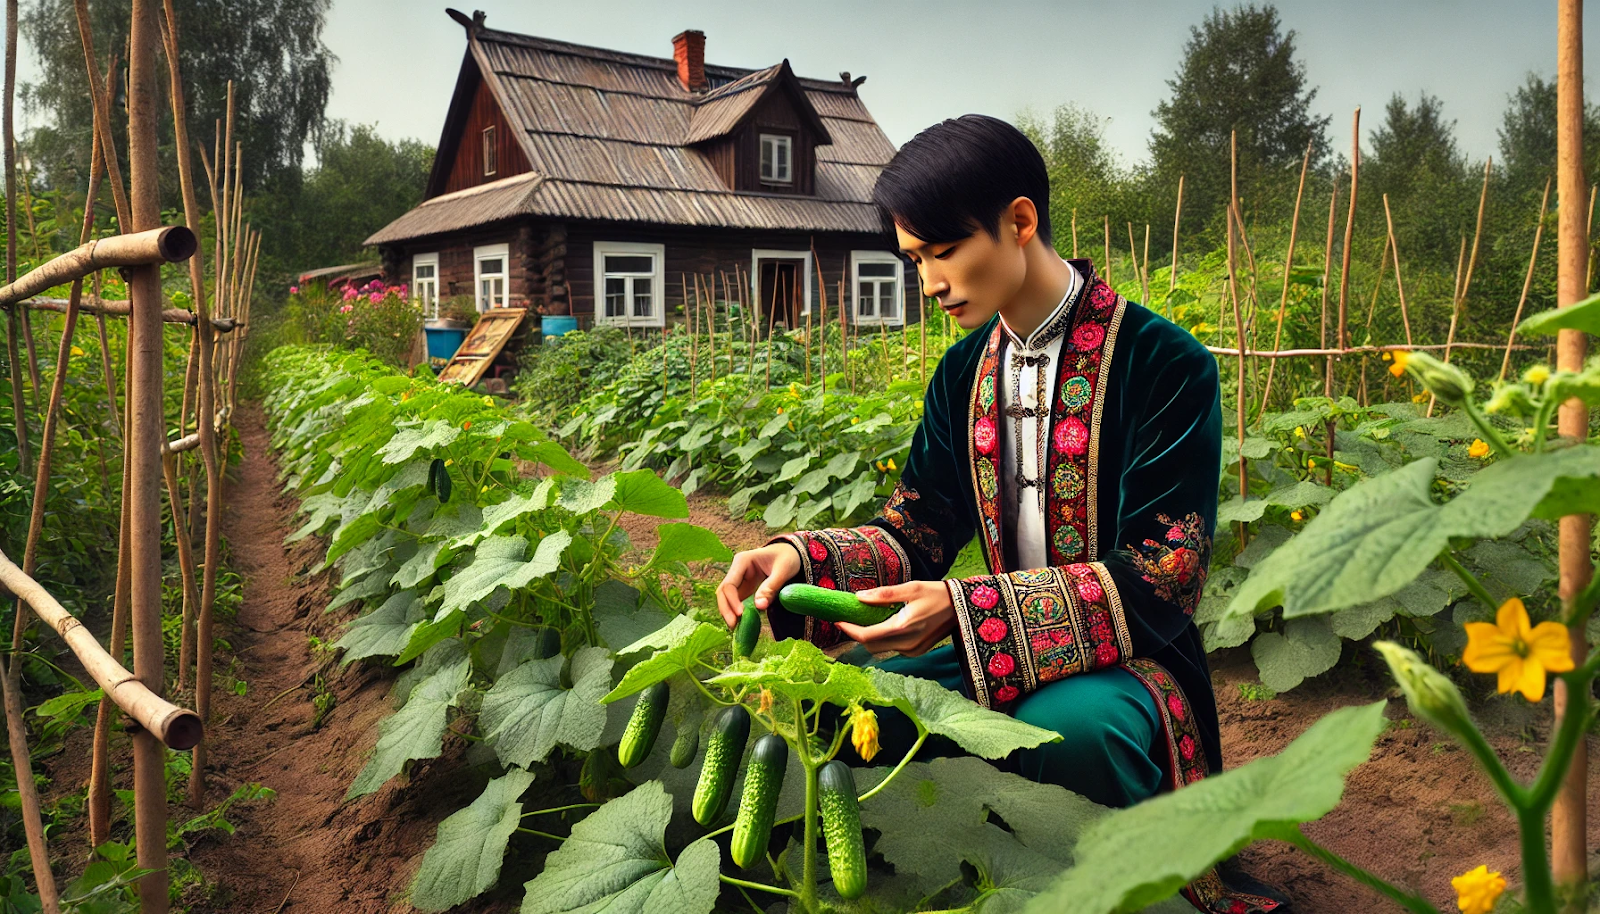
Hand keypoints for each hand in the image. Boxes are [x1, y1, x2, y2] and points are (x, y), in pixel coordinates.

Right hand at [716, 543, 801, 628]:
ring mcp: (739, 580)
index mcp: (742, 561)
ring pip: (726, 598)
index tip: (741, 614)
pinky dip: (737, 612)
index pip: (729, 583)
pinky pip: (736, 601)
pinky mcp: (745, 588)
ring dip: (729, 612)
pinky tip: (741, 623)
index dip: (732, 600)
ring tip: (736, 627)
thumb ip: (771, 587)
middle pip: (723, 591)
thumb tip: (759, 606)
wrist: (792, 553)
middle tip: (733, 626)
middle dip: (726, 609)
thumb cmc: (788, 557)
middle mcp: (737, 570)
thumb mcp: (783, 570)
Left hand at [836, 581, 955, 655]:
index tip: (838, 620)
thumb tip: (859, 597)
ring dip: (870, 636)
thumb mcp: (911, 588)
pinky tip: (885, 624)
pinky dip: (884, 638)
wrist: (963, 608)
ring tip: (866, 618)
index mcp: (903, 627)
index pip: (867, 636)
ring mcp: (912, 650)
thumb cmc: (938, 594)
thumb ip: (884, 594)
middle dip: (857, 633)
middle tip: (850, 617)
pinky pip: (893, 648)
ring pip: (881, 648)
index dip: (849, 630)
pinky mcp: (917, 651)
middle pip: (871, 645)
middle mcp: (907, 643)